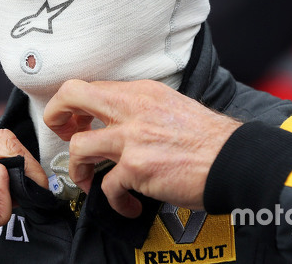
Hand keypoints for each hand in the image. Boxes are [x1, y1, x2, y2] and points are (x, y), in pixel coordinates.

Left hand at [43, 79, 240, 217]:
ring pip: (78, 147)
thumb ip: (142, 108)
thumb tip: (118, 119)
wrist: (234, 160)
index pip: (91, 87)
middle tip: (64, 136)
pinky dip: (114, 201)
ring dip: (79, 170)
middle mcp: (132, 109)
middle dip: (56, 116)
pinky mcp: (138, 168)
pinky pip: (107, 187)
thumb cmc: (208, 138)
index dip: (75, 105)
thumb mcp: (172, 105)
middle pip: (72, 95)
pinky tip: (128, 204)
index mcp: (141, 92)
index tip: (76, 122)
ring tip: (91, 182)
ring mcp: (133, 138)